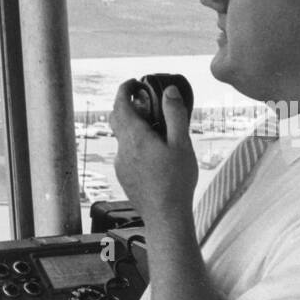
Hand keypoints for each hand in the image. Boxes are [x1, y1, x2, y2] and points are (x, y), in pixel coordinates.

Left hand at [111, 82, 197, 221]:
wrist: (166, 216)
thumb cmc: (176, 181)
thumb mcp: (182, 143)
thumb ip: (175, 115)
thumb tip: (169, 91)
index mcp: (135, 137)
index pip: (120, 104)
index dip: (125, 89)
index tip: (135, 83)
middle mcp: (122, 149)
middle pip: (117, 119)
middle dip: (128, 106)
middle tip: (147, 103)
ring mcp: (120, 164)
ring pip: (122, 137)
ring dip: (134, 127)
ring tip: (158, 130)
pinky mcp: (123, 176)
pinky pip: (126, 153)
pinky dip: (136, 144)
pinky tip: (155, 154)